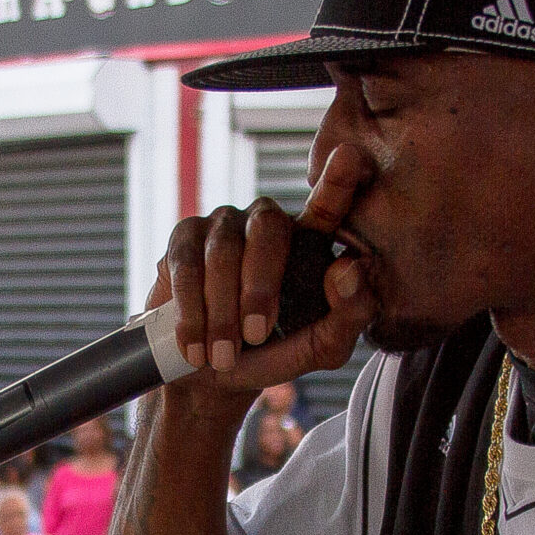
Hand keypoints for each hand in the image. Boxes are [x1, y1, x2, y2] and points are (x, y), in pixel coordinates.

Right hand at [155, 150, 376, 393]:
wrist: (208, 376)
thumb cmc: (272, 354)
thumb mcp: (321, 348)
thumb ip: (350, 315)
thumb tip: (350, 269)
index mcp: (309, 243)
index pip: (327, 206)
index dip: (337, 182)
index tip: (350, 157)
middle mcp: (267, 224)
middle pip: (267, 230)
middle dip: (259, 287)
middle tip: (256, 336)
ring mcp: (224, 225)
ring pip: (223, 254)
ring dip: (222, 312)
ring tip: (223, 357)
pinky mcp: (184, 237)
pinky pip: (187, 266)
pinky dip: (192, 311)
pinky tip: (194, 345)